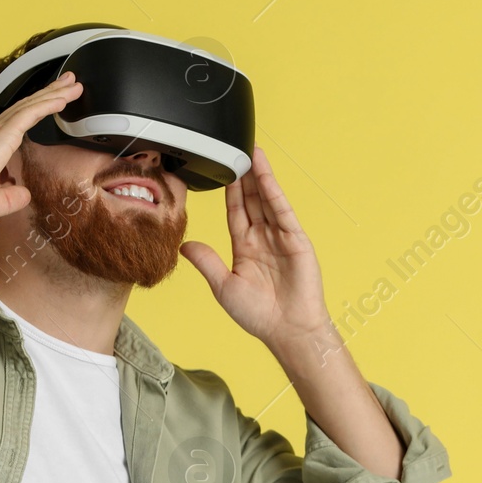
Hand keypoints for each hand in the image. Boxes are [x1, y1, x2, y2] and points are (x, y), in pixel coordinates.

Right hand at [0, 73, 82, 228]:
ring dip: (54, 94)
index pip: (19, 121)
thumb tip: (24, 194)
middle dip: (50, 93)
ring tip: (73, 85)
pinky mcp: (2, 135)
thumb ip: (11, 197)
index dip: (39, 108)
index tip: (55, 101)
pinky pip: (29, 114)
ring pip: (31, 106)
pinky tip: (62, 99)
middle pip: (27, 107)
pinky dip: (47, 105)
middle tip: (69, 83)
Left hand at [179, 146, 332, 348]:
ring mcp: (281, 237)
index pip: (236, 213)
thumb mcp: (224, 286)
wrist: (287, 330)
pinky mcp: (296, 239)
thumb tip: (185, 245)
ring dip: (259, 176)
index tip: (225, 171)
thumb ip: (207, 262)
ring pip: (267, 200)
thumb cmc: (259, 315)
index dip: (230, 192)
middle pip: (252, 201)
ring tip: (252, 153)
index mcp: (246, 249)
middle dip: (245, 177)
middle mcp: (264, 239)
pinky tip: (264, 174)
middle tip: (238, 152)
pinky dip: (273, 190)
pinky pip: (281, 210)